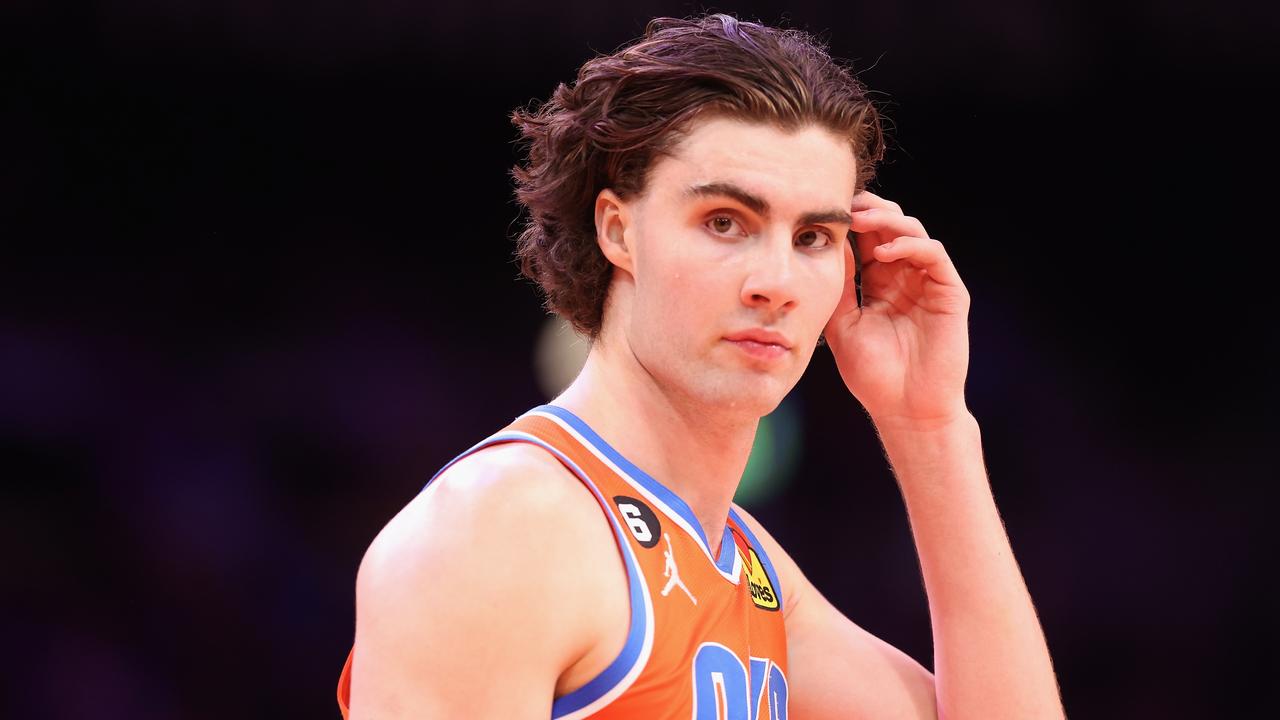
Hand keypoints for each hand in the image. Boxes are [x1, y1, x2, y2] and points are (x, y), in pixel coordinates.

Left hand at [823, 191, 971, 428]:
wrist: (905, 410)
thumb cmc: (873, 376)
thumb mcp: (843, 325)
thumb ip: (839, 287)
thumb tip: (826, 247)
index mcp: (881, 282)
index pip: (868, 238)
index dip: (851, 220)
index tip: (825, 212)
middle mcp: (906, 277)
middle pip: (892, 225)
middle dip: (869, 210)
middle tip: (844, 207)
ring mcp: (929, 283)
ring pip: (914, 232)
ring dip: (887, 221)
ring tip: (861, 222)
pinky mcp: (950, 293)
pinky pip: (934, 255)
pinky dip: (911, 245)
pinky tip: (885, 252)